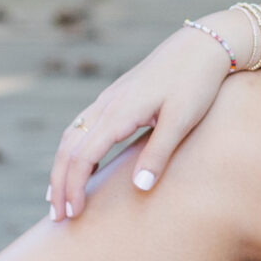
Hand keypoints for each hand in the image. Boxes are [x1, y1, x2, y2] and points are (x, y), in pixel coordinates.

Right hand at [45, 16, 238, 219]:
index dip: (74, 187)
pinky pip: (82, 126)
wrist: (203, 43)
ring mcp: (108, 98)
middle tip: (58, 217)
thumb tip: (139, 188)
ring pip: (71, 135)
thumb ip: (159, 154)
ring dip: (61, 167)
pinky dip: (72, 150)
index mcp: (119, 112)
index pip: (83, 156)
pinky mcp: (116, 96)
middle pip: (68, 148)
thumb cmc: (196, 82)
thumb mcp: (181, 120)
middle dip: (59, 184)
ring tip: (57, 196)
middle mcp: (106, 104)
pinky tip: (78, 165)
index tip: (74, 215)